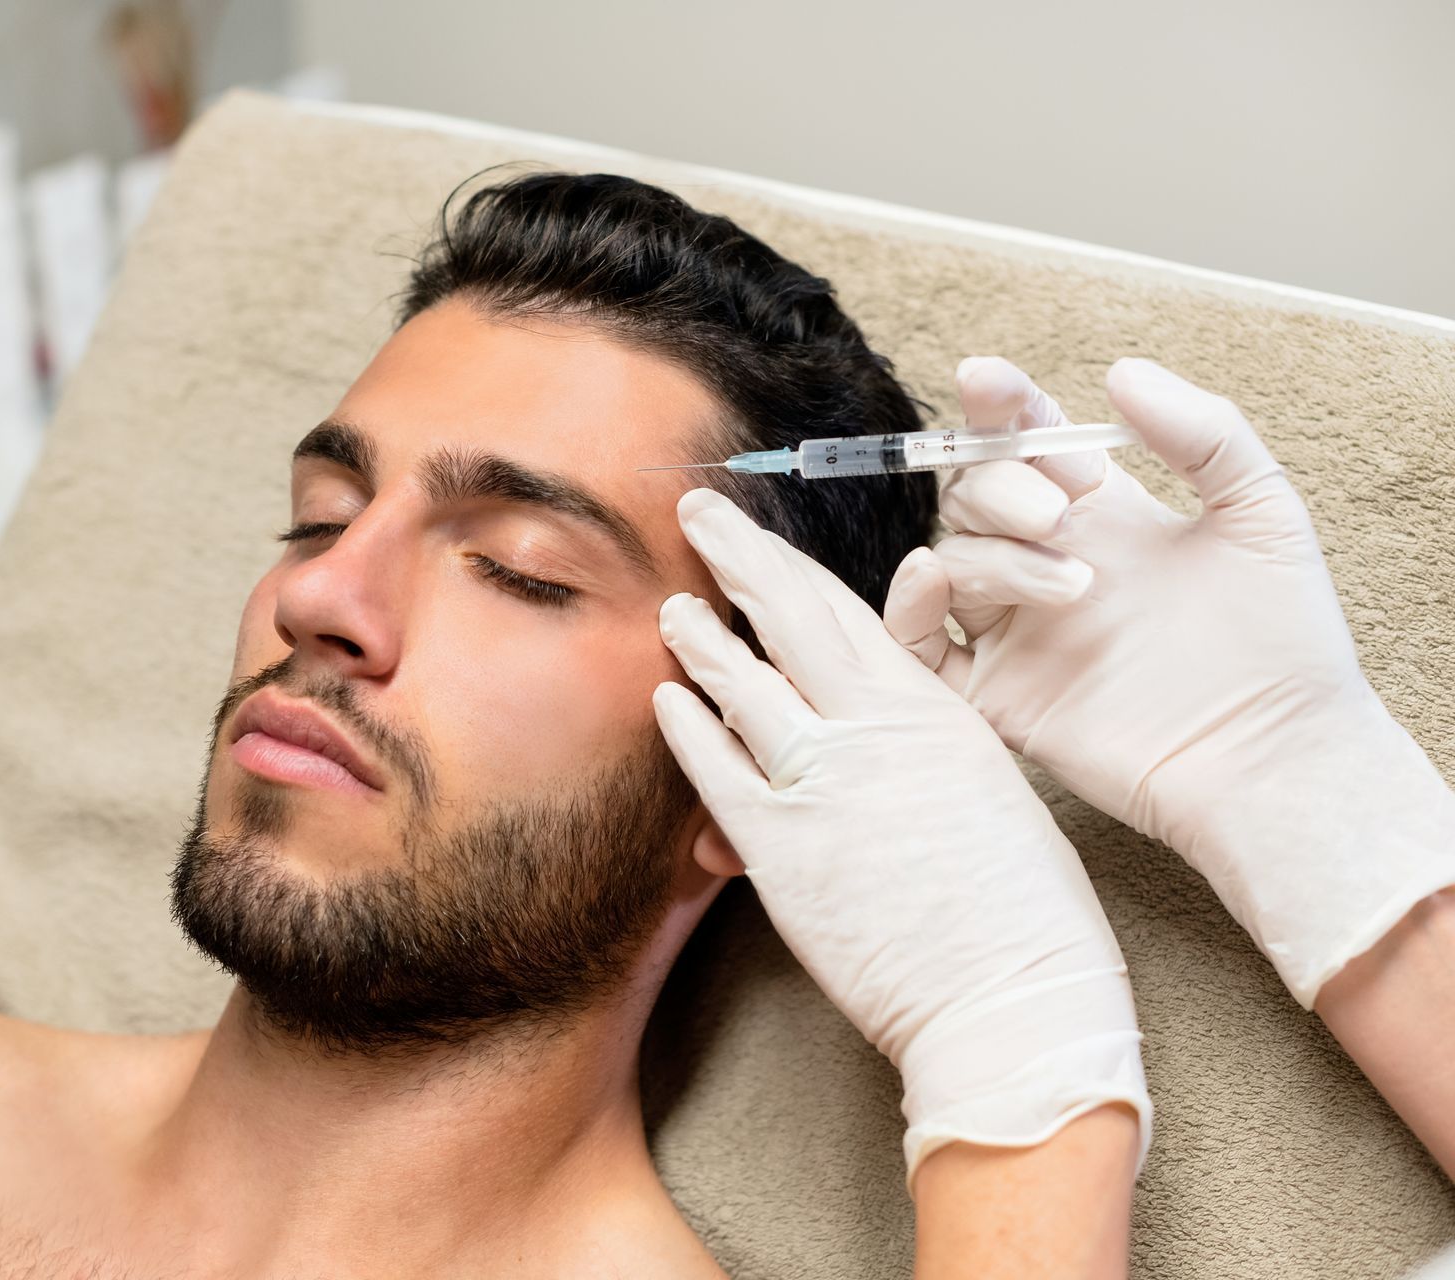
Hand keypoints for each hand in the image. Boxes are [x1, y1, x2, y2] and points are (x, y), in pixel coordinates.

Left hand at [652, 486, 1149, 1187]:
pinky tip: (667, 702)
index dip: (788, 564)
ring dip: (700, 641)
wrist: (1013, 1002)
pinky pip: (717, 771)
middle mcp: (870, 729)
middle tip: (697, 513)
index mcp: (930, 708)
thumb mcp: (986, 786)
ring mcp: (819, 784)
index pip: (842, 610)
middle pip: (787, 618)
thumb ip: (925, 733)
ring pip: (742, 686)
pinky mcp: (781, 850)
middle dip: (736, 557)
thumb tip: (880, 702)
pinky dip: (689, 730)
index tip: (758, 533)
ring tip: (673, 608)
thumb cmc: (1023, 910)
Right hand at [884, 356, 1454, 1006]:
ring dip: (992, 554)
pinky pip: (917, 643)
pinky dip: (910, 604)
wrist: (1275, 756)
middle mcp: (1048, 564)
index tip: (989, 382)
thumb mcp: (1262, 510)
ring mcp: (1017, 631)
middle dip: (1000, 487)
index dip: (999, 405)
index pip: (1027, 441)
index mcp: (1103, 516)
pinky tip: (938, 583)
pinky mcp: (997, 694)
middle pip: (974, 494)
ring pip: (950, 560)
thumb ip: (1203, 431)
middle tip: (1058, 516)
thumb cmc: (1283, 642)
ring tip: (1074, 584)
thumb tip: (1119, 371)